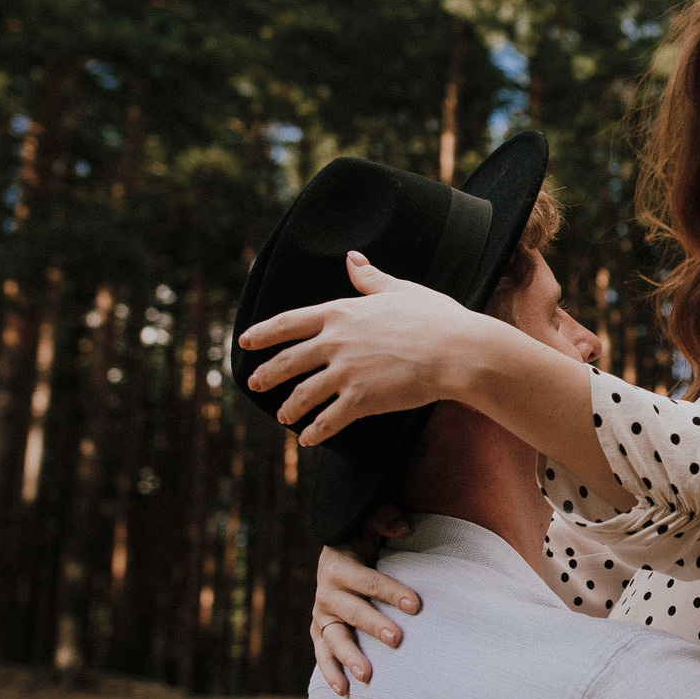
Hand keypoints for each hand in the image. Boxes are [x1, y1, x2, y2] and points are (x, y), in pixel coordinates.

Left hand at [239, 253, 498, 446]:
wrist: (455, 350)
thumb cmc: (435, 317)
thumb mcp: (400, 290)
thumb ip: (370, 278)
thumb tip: (352, 259)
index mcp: (341, 312)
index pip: (289, 322)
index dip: (263, 333)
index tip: (244, 340)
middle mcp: (335, 342)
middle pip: (288, 361)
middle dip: (267, 373)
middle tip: (254, 382)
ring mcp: (345, 373)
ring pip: (303, 393)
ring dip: (289, 407)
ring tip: (282, 416)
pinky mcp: (360, 400)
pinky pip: (328, 420)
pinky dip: (315, 431)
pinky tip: (308, 439)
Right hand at [310, 507, 420, 696]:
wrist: (339, 554)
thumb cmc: (362, 538)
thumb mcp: (369, 521)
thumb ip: (385, 519)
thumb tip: (403, 528)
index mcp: (339, 566)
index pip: (368, 581)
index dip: (391, 591)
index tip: (416, 605)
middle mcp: (326, 592)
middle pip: (351, 612)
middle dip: (373, 625)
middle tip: (397, 639)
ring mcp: (322, 616)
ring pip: (334, 639)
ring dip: (349, 658)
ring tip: (367, 676)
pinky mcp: (322, 632)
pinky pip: (323, 655)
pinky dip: (330, 673)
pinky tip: (343, 692)